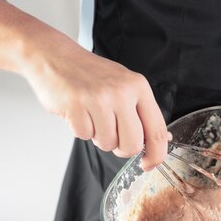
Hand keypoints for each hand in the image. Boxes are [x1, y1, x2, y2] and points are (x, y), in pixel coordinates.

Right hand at [21, 41, 168, 170]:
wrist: (56, 56)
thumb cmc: (92, 75)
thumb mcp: (124, 86)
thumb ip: (142, 113)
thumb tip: (164, 140)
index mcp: (138, 87)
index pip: (157, 130)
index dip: (156, 154)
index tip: (149, 164)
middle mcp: (121, 92)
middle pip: (132, 144)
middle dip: (122, 149)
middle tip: (113, 136)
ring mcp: (98, 98)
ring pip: (107, 143)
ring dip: (98, 137)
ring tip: (92, 116)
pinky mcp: (76, 105)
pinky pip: (84, 136)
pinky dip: (81, 130)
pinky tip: (78, 112)